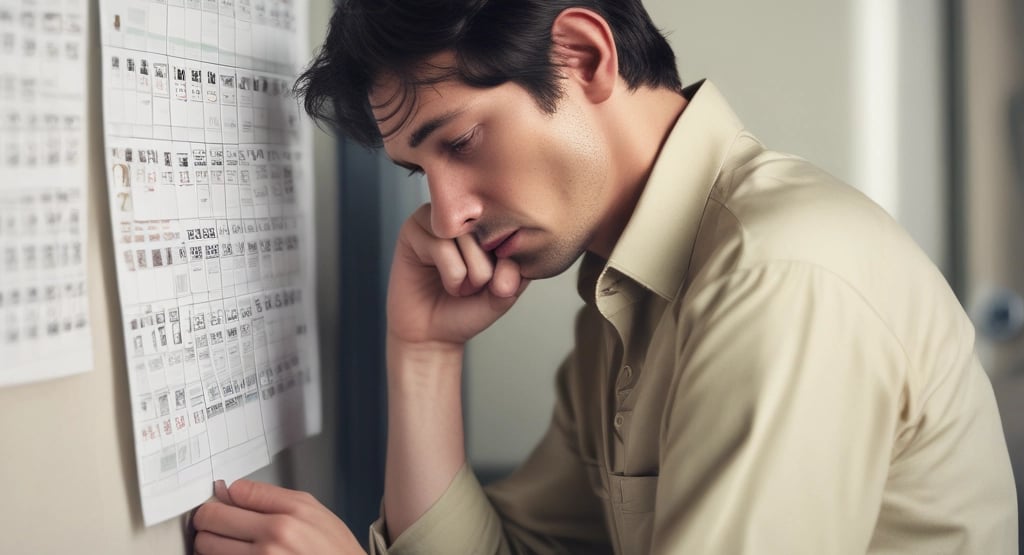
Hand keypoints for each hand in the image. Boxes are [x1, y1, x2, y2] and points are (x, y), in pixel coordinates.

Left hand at [192, 479, 364, 554]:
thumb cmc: (333, 550)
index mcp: (290, 514)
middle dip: (210, 518)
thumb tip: (233, 491)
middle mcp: (273, 538)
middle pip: (212, 517)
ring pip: (206, 545)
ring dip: (211, 543)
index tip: (227, 501)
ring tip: (229, 543)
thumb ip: (272, 497)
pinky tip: (237, 554)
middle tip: (217, 522)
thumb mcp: (314, 511)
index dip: (228, 495)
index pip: (236, 491)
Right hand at [386, 204, 529, 348]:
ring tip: (461, 287)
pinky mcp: (413, 229)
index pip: (511, 225)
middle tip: (475, 287)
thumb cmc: (466, 309)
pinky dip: (452, 275)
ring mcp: (438, 219)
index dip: (511, 260)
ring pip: (466, 236)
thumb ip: (513, 277)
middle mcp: (464, 215)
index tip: (500, 285)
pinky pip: (441, 245)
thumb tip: (509, 263)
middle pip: (488, 227)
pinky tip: (447, 283)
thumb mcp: (501, 295)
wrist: (432, 334)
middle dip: (487, 270)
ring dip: (469, 274)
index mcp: (489, 221)